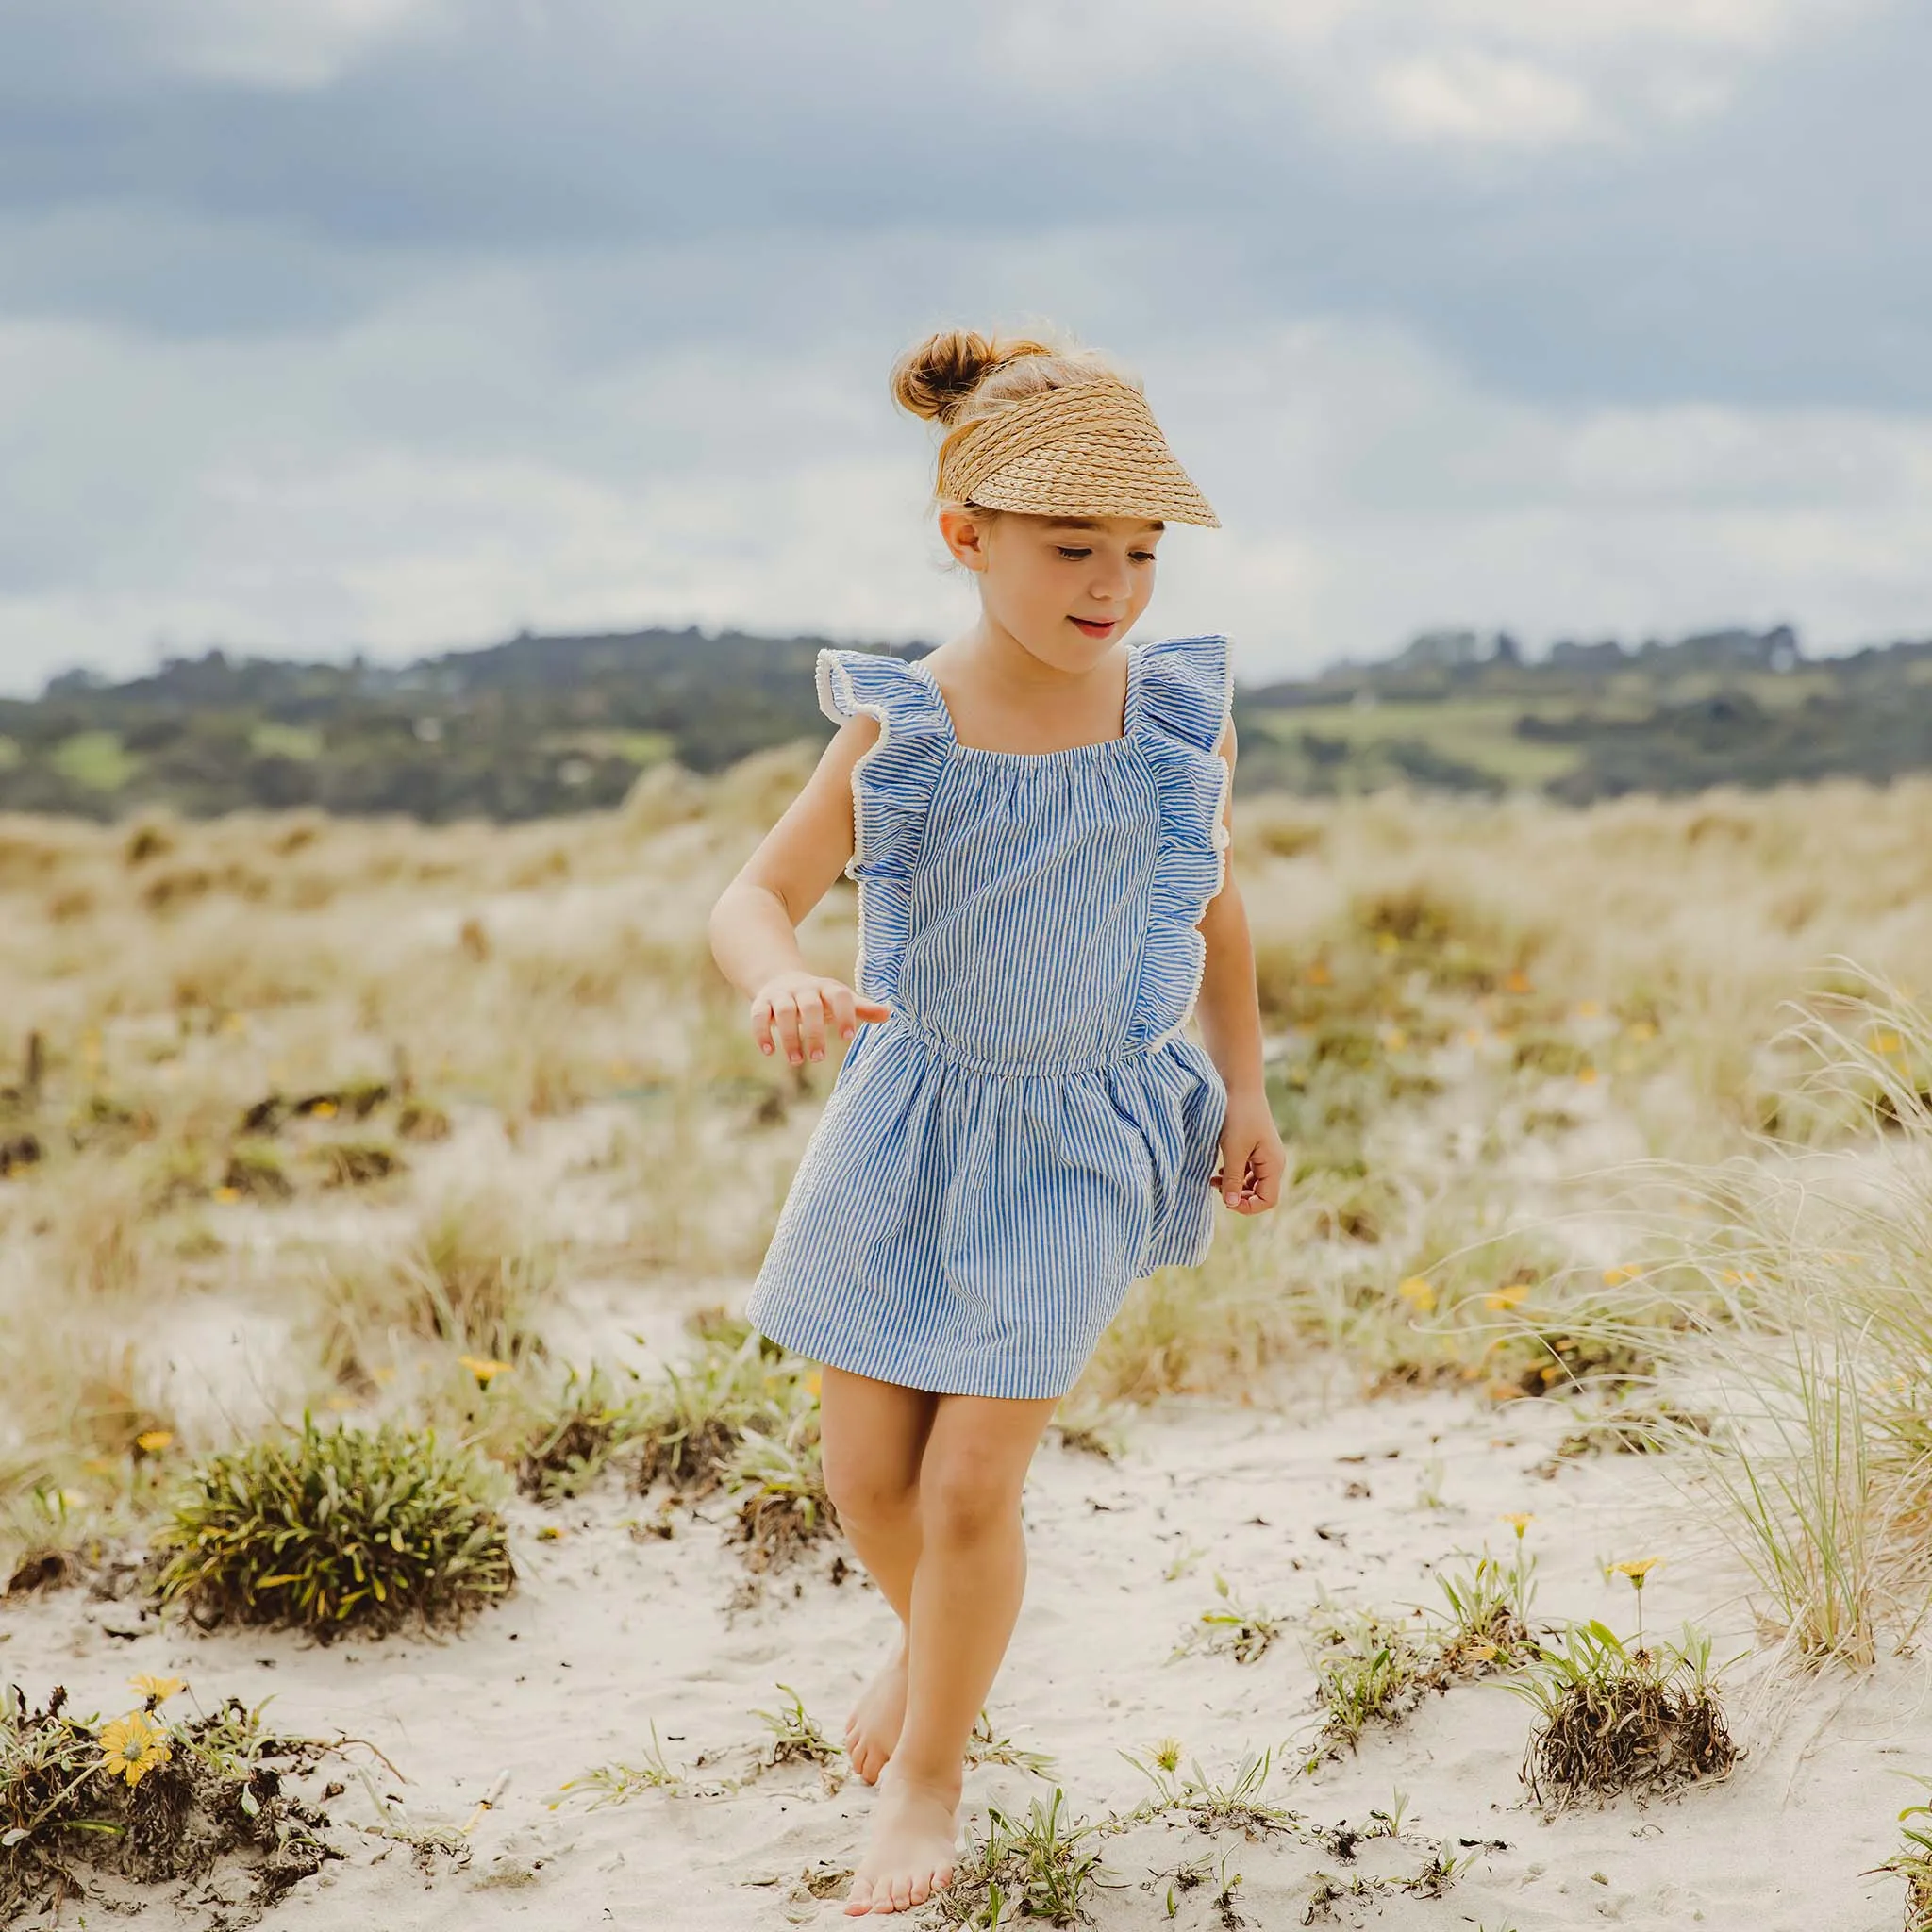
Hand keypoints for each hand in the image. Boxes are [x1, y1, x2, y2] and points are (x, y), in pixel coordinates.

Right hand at [750, 971, 889, 1064]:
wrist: (780, 979)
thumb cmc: (819, 997)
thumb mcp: (841, 1000)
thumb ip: (863, 1008)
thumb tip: (889, 1013)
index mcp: (827, 988)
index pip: (839, 996)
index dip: (844, 1015)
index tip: (848, 1037)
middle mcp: (804, 989)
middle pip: (810, 1007)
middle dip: (814, 1032)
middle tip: (819, 1058)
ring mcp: (781, 995)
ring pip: (783, 1012)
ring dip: (789, 1037)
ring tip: (797, 1061)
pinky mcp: (761, 1003)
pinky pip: (758, 1016)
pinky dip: (761, 1033)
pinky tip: (769, 1051)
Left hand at [1212, 1090, 1286, 1213]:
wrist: (1238, 1085)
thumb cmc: (1238, 1115)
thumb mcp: (1233, 1150)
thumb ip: (1232, 1178)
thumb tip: (1231, 1204)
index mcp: (1273, 1165)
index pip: (1268, 1200)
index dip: (1248, 1207)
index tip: (1225, 1199)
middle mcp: (1273, 1162)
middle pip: (1260, 1194)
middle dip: (1239, 1196)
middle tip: (1216, 1188)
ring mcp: (1264, 1155)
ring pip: (1252, 1183)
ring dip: (1234, 1186)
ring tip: (1213, 1180)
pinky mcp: (1254, 1148)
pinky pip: (1247, 1171)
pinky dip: (1233, 1174)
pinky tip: (1218, 1170)